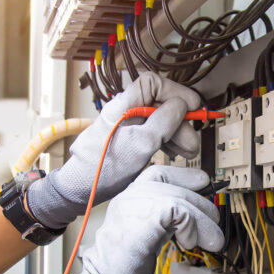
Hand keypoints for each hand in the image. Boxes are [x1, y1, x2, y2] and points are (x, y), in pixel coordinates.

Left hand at [27, 72, 200, 228]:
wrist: (81, 189)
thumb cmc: (103, 168)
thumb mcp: (140, 144)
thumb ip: (163, 122)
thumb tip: (181, 105)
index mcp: (123, 105)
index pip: (154, 84)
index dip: (176, 92)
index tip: (192, 107)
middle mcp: (127, 112)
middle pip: (161, 104)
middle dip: (181, 121)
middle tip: (192, 140)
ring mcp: (130, 127)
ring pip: (162, 121)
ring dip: (178, 134)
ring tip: (188, 151)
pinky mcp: (132, 141)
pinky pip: (156, 134)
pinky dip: (169, 142)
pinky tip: (176, 153)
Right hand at [38, 166, 223, 273]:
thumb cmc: (123, 272)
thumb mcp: (148, 236)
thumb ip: (164, 221)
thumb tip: (193, 216)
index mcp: (128, 199)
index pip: (159, 172)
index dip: (184, 177)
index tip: (203, 183)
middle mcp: (129, 197)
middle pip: (175, 186)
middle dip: (201, 206)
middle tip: (214, 228)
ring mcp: (134, 206)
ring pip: (181, 199)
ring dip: (203, 222)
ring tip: (211, 241)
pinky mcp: (144, 219)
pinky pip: (180, 212)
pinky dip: (193, 228)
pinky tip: (190, 243)